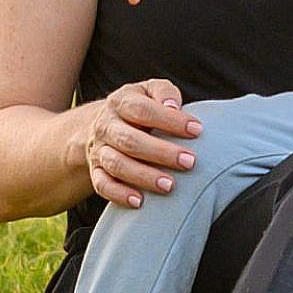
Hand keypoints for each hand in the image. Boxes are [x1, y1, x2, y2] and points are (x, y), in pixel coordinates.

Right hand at [84, 79, 201, 207]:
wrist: (104, 124)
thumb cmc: (139, 108)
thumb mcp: (150, 91)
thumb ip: (164, 92)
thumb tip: (174, 106)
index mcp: (120, 102)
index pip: (142, 110)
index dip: (170, 120)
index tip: (196, 130)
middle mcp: (106, 126)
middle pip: (129, 140)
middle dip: (161, 152)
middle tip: (189, 162)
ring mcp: (99, 150)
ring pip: (116, 164)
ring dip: (144, 176)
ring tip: (170, 186)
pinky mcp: (95, 171)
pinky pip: (102, 185)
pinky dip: (119, 194)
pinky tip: (139, 202)